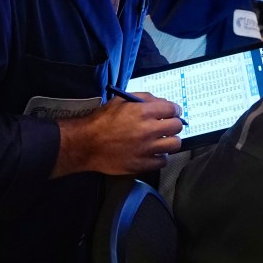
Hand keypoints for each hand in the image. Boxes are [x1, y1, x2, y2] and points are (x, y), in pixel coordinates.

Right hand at [53, 93, 182, 176]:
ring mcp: (146, 149)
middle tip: (167, 125)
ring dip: (170, 140)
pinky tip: (153, 152)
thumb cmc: (102, 121)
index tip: (172, 112)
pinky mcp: (142, 164)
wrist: (86, 144)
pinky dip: (160, 156)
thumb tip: (162, 103)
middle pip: (176, 126)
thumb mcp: (121, 101)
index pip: (173, 109)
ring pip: (174, 144)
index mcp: (143, 112)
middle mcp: (148, 130)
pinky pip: (163, 161)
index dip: (174, 110)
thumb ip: (144, 98)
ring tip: (162, 140)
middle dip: (173, 124)